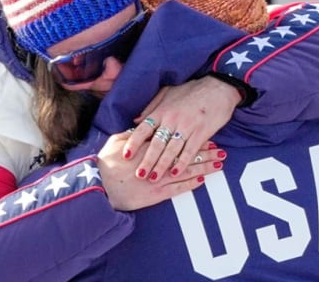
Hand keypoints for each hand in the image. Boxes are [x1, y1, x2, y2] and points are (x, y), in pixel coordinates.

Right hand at [99, 131, 225, 210]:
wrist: (99, 188)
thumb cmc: (104, 165)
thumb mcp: (116, 143)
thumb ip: (131, 133)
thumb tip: (141, 124)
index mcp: (148, 146)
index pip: (175, 139)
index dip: (191, 136)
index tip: (204, 132)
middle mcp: (157, 161)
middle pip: (186, 153)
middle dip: (204, 151)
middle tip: (220, 148)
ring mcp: (159, 178)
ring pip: (187, 170)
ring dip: (204, 166)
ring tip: (220, 163)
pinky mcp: (157, 194)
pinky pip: (178, 188)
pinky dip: (191, 184)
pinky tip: (203, 179)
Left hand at [123, 75, 238, 181]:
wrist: (218, 87)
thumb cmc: (192, 90)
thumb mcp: (168, 92)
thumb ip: (151, 107)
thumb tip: (136, 120)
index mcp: (162, 111)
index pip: (144, 129)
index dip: (134, 142)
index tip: (125, 155)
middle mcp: (172, 119)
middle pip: (156, 143)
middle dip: (146, 160)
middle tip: (138, 174)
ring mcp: (187, 126)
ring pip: (171, 150)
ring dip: (162, 165)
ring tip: (154, 178)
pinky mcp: (201, 132)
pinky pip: (190, 150)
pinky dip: (182, 163)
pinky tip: (176, 173)